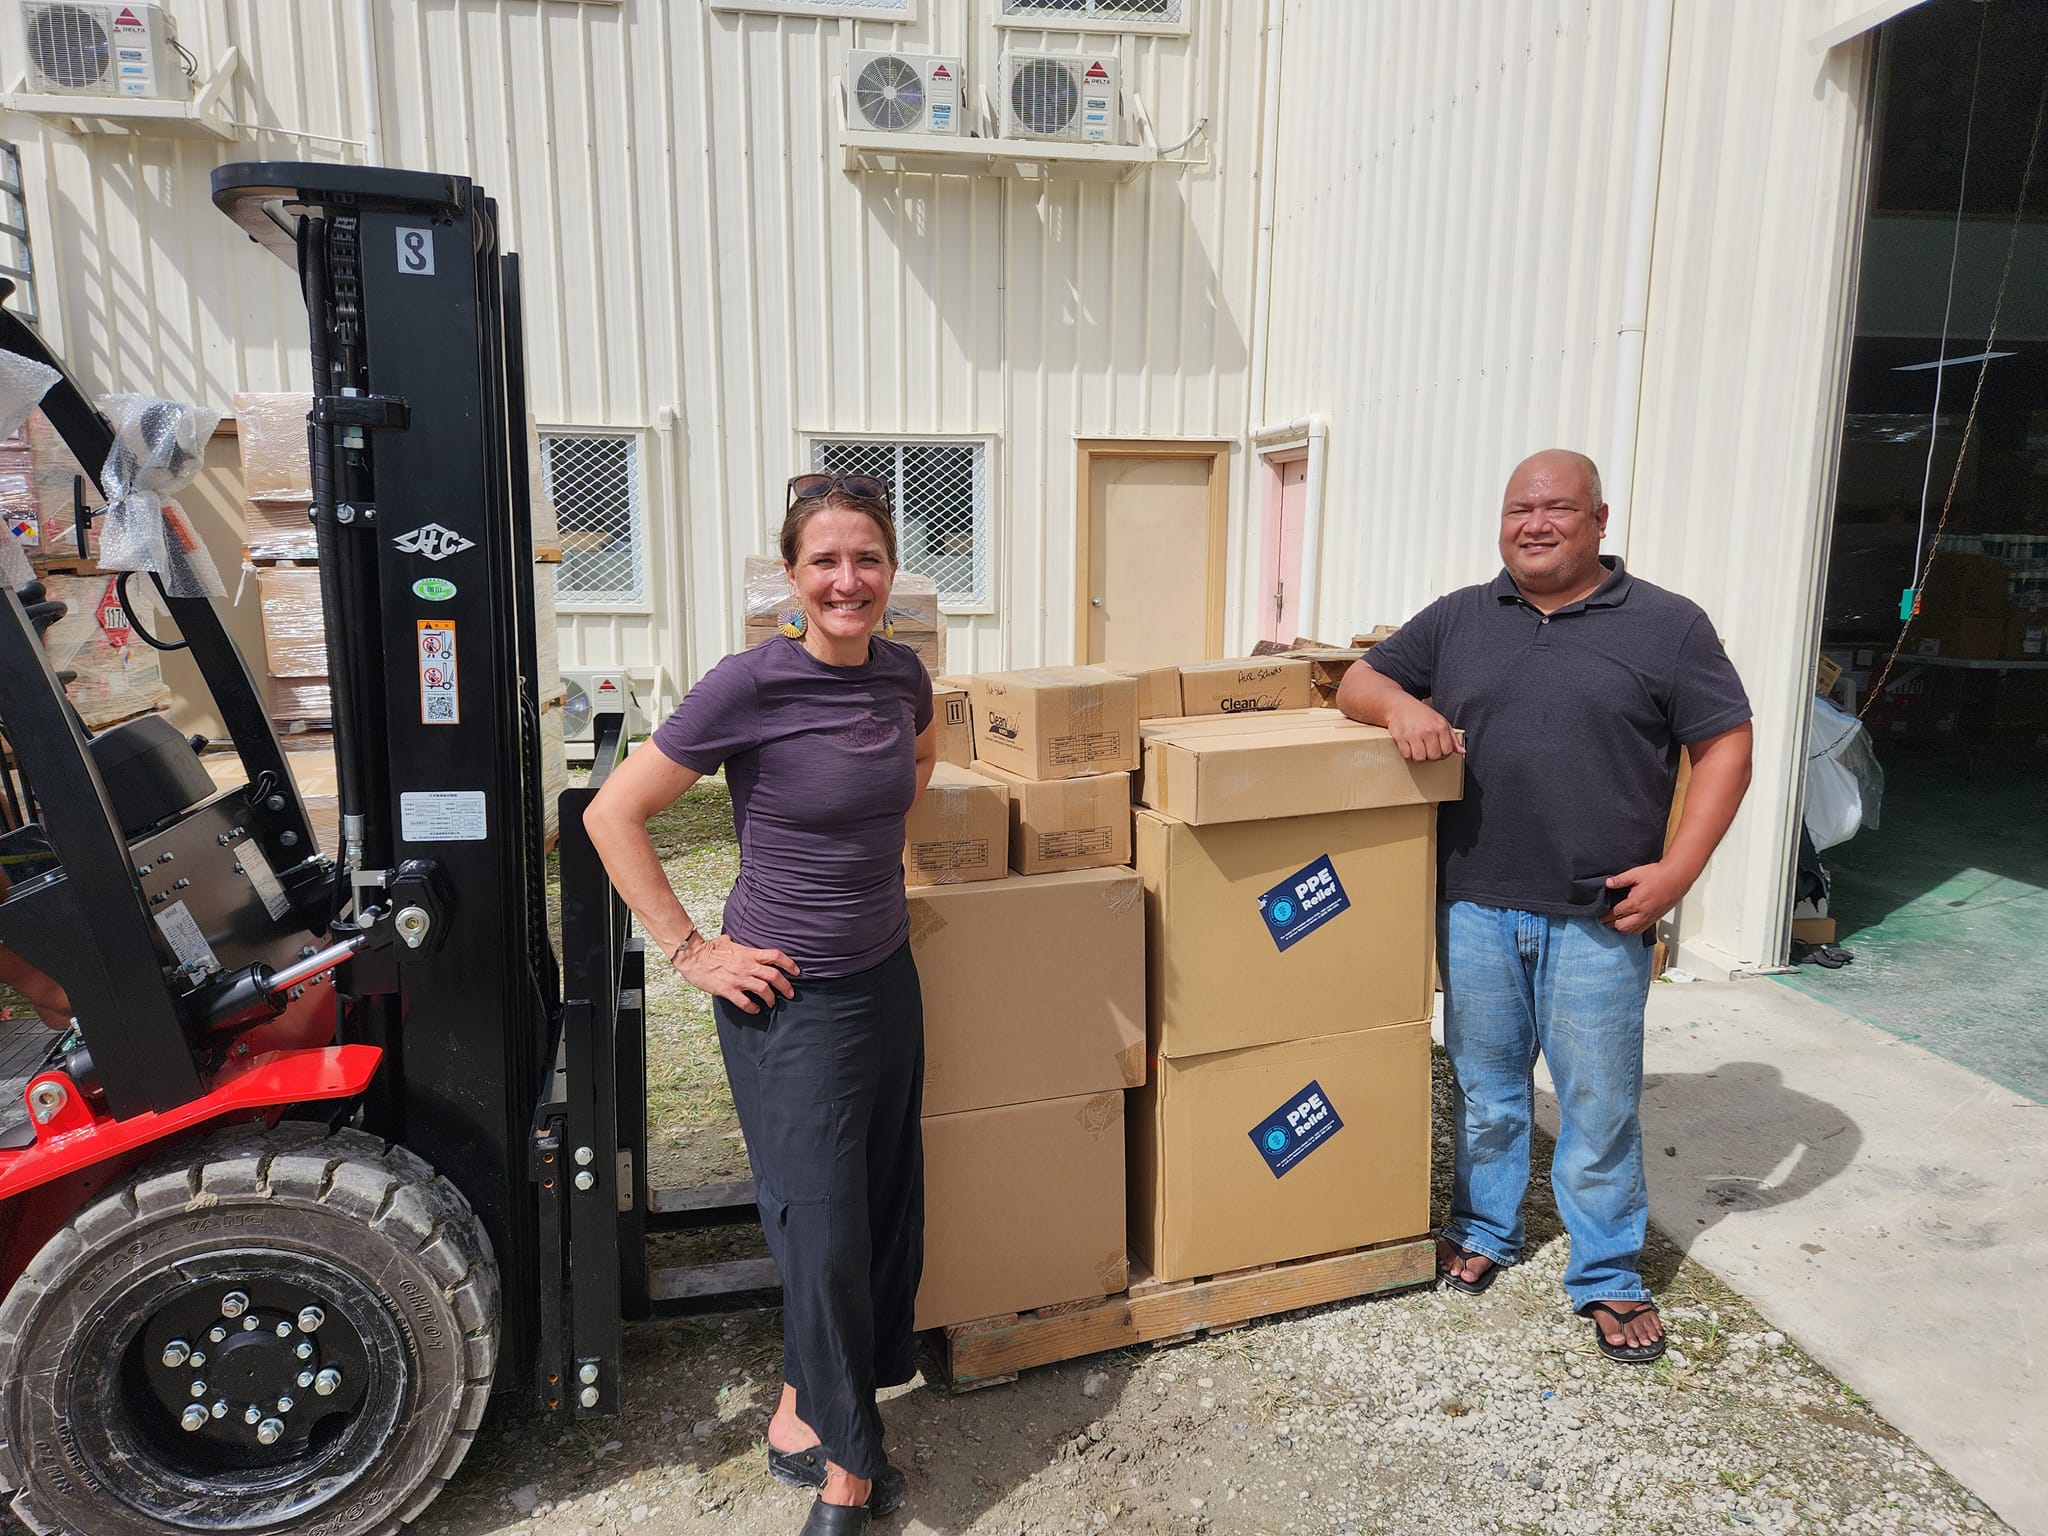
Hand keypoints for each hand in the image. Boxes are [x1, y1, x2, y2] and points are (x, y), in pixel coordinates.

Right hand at [673, 933, 798, 1011]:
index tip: (796, 971)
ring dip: (771, 999)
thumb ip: (734, 942)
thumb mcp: (726, 941)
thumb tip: (732, 940)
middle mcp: (747, 966)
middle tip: (790, 993)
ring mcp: (739, 979)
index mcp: (749, 953)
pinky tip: (755, 1009)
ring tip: (772, 1003)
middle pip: (774, 975)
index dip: (789, 964)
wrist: (693, 957)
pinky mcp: (728, 990)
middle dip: (785, 986)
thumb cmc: (708, 949)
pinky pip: (745, 1002)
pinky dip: (753, 1008)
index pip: (776, 956)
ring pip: (764, 990)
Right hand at [1384, 697, 1463, 762]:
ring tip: (1417, 748)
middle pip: (1434, 756)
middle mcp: (1428, 731)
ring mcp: (1414, 734)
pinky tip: (1408, 746)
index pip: (1447, 751)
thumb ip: (1452, 737)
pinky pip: (1407, 755)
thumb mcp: (1440, 721)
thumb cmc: (1420, 714)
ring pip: (1420, 758)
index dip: (1442, 754)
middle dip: (1430, 756)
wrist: (1399, 705)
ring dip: (1418, 756)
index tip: (1437, 750)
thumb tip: (1461, 751)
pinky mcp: (1401, 737)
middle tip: (1426, 749)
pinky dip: (1407, 754)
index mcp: (1441, 727)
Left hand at [1600, 860, 1694, 934]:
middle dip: (1612, 924)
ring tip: (1616, 924)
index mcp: (1636, 902)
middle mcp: (1643, 913)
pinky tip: (1630, 925)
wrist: (1677, 877)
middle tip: (1605, 921)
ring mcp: (1650, 917)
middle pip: (1623, 926)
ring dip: (1623, 929)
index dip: (1606, 916)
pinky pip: (1642, 929)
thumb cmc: (1659, 875)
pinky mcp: (1656, 918)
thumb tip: (1608, 883)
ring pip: (1633, 931)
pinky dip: (1634, 930)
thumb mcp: (1636, 873)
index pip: (1616, 913)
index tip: (1601, 917)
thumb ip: (1620, 879)